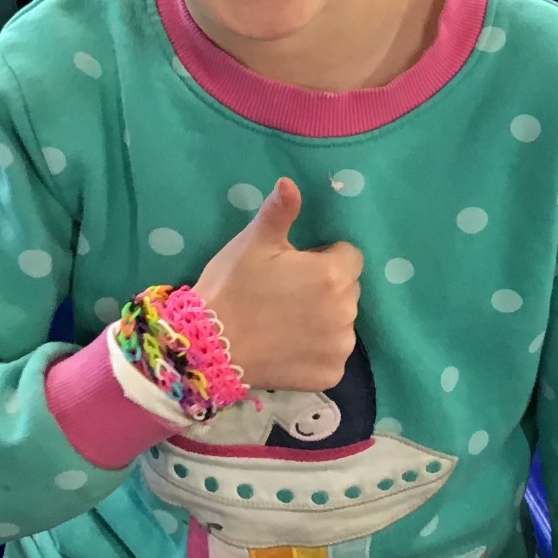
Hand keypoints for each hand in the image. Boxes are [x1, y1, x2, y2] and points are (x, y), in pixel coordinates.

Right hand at [194, 178, 360, 393]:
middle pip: (348, 290)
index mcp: (334, 275)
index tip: (294, 267)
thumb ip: (279, 211)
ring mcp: (340, 347)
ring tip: (284, 322)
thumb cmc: (232, 287)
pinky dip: (316, 351)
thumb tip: (290, 182)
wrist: (207, 346)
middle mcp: (347, 311)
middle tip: (286, 294)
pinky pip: (332, 355)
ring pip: (342, 323)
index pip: (349, 256)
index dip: (323, 258)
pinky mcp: (331, 375)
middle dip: (326, 288)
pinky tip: (288, 347)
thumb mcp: (253, 243)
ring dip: (324, 319)